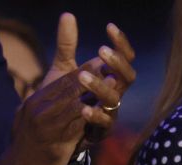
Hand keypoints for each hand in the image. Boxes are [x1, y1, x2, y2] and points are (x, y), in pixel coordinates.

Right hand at [0, 16, 136, 164]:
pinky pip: (74, 127)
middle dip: (95, 74)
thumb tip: (74, 96)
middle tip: (115, 64)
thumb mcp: (34, 117)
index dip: (87, 67)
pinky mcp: (52, 143)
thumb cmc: (28, 147)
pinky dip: (90, 117)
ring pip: (74, 102)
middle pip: (71, 85)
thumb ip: (52, 103)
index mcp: (38, 99)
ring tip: (115, 83)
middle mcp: (40, 106)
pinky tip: (103, 111)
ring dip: (96, 92)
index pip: (64, 77)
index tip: (107, 59)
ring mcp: (45, 123)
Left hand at [69, 19, 137, 143]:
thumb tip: (68, 15)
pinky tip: (84, 109)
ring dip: (100, 86)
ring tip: (82, 76)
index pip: (124, 58)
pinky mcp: (101, 131)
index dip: (121, 44)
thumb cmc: (64, 98)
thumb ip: (67, 45)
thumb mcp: (63, 68)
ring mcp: (109, 112)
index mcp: (109, 77)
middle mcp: (114, 93)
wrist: (53, 131)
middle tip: (101, 50)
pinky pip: (104, 123)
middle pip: (128, 77)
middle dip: (117, 63)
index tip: (109, 27)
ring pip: (114, 98)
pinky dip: (96, 115)